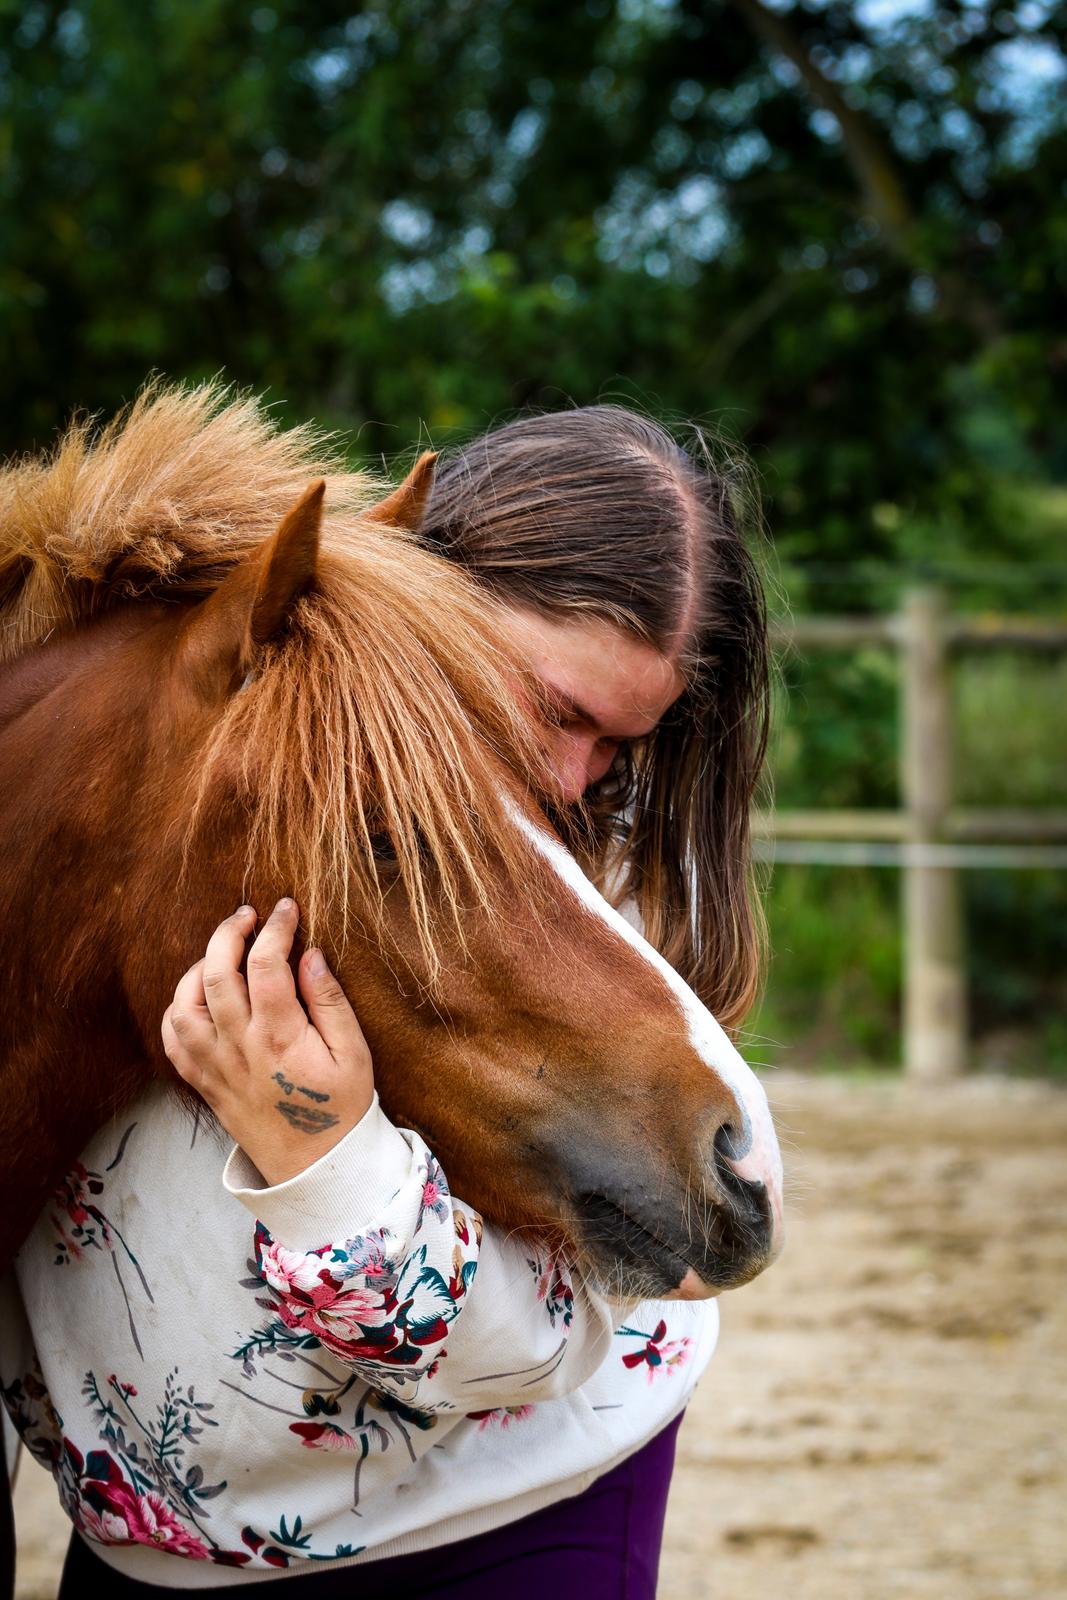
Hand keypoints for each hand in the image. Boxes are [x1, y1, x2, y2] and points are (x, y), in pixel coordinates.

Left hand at [162, 899, 374, 1185]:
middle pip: (215, 973)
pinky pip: (173, 1039)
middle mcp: (239, 1048)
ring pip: (183, 1003)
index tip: (287, 907)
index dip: (276, 927)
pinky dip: (178, 1008)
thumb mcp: (354, 1053)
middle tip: (249, 914)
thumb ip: (330, 1001)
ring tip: (225, 953)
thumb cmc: (340, 1108)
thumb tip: (310, 955)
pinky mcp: (204, 1082)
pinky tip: (200, 995)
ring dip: (199, 967)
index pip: (267, 964)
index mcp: (279, 1037)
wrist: (315, 1166)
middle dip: (229, 932)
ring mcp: (215, 1066)